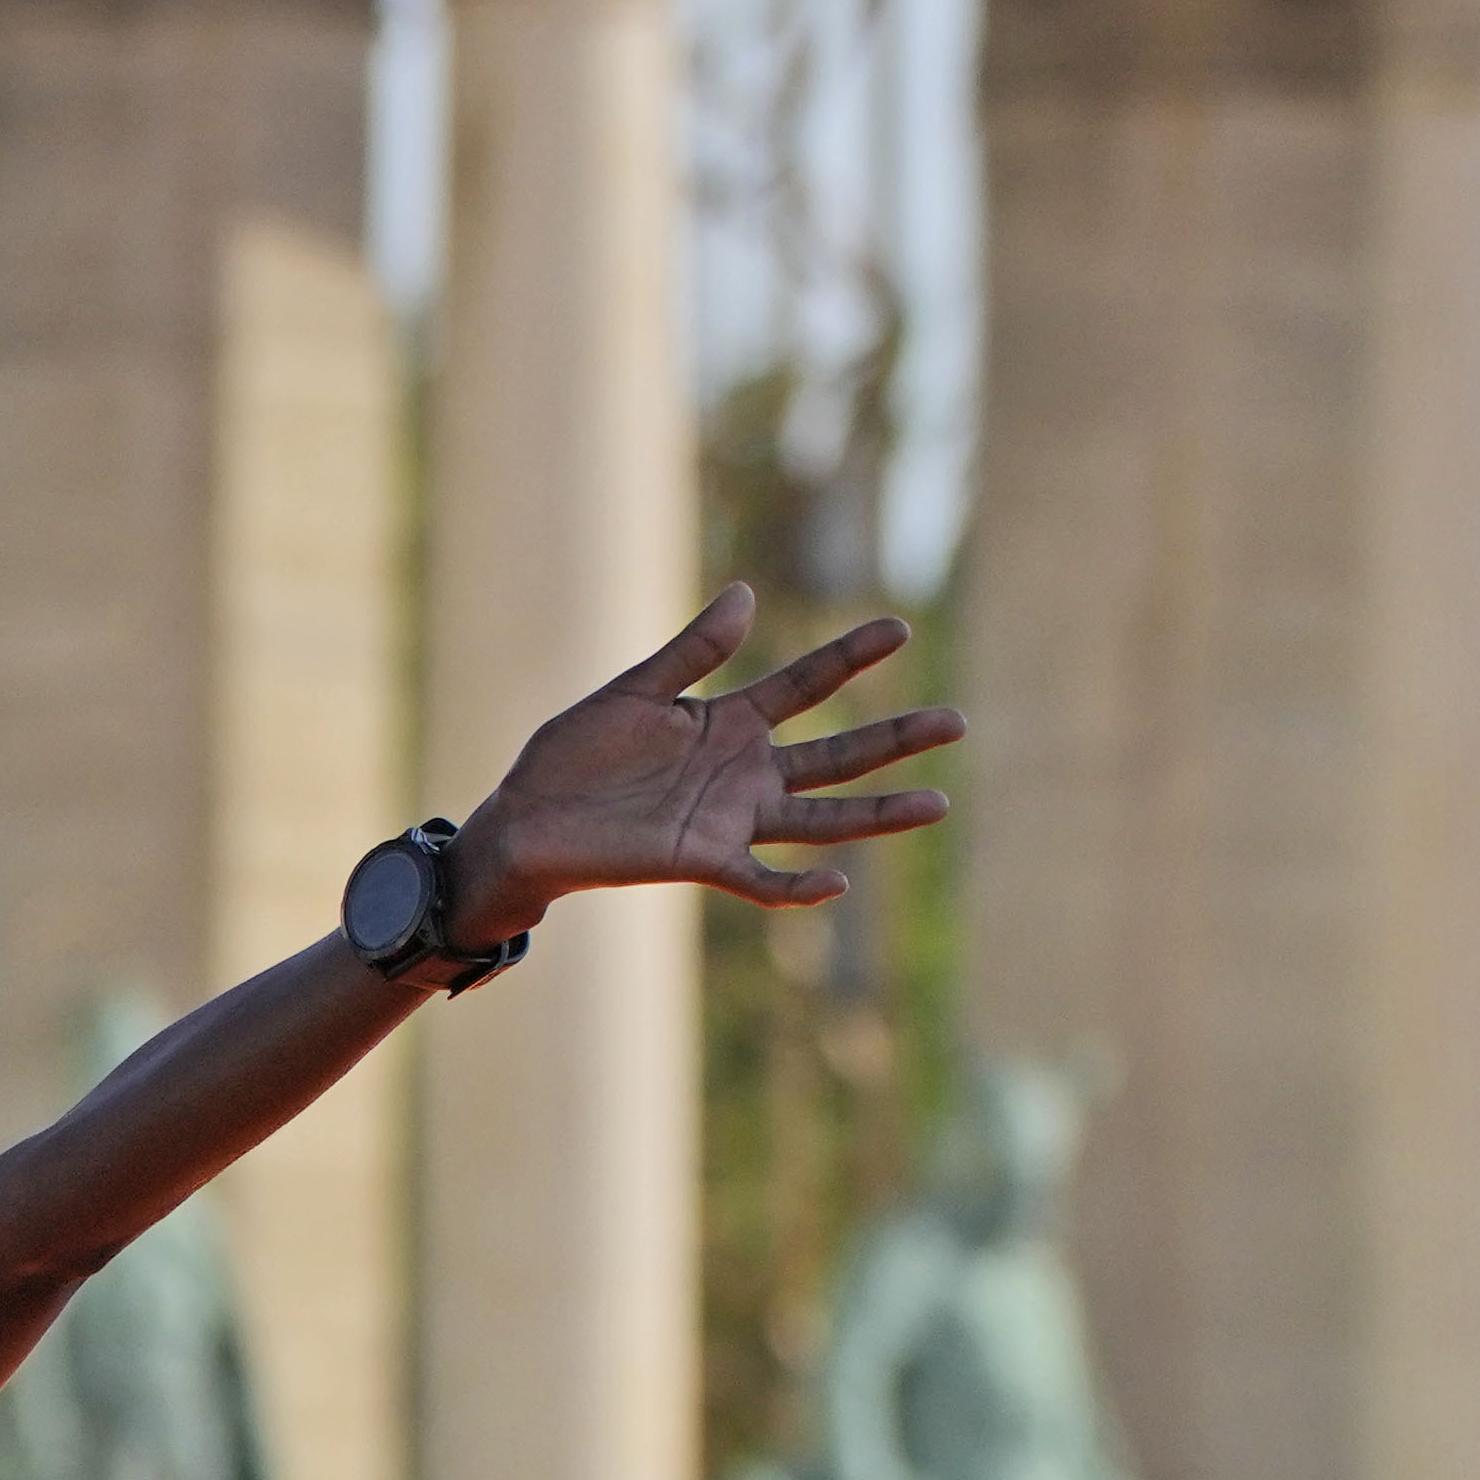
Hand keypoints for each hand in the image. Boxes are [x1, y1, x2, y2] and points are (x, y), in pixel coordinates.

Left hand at [459, 589, 961, 925]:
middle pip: (836, 753)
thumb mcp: (634, 691)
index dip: (851, 656)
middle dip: (895, 738)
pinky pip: (759, 878)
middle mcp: (743, 772)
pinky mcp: (701, 859)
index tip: (901, 627)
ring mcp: (728, 818)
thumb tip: (746, 594)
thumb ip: (692, 650)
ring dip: (876, 812)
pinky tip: (837, 884)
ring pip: (820, 815)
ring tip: (937, 803)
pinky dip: (794, 886)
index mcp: (729, 722)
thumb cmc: (573, 757)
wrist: (523, 820)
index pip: (806, 684)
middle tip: (957, 721)